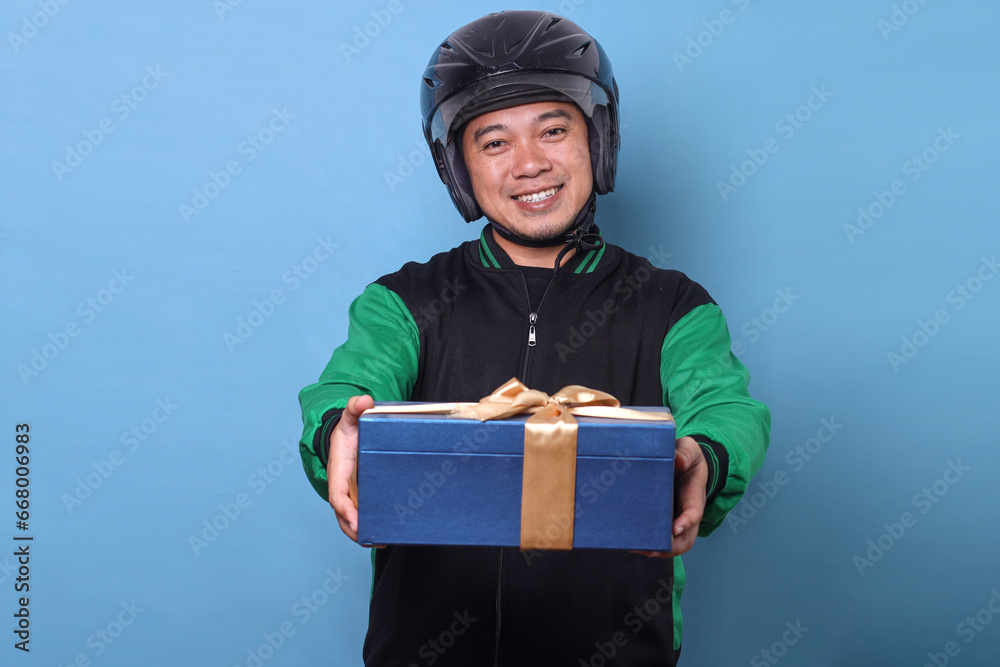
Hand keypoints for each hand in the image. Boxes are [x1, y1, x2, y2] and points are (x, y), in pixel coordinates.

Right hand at [327, 394, 372, 541]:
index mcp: (338, 470)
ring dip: (362, 533)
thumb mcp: (351, 415)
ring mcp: (350, 492)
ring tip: (380, 541)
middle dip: (354, 529)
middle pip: (343, 514)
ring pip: (351, 518)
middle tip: (371, 540)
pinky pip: (362, 513)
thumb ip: (355, 407)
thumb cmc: (349, 427)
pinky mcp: (360, 494)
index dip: (345, 509)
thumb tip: (363, 401)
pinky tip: (384, 533)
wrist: (350, 433)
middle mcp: (341, 485)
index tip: (356, 521)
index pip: (337, 494)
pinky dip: (369, 525)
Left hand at [631, 436, 706, 558]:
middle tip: (651, 549)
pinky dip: (649, 544)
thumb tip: (678, 460)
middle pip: (685, 538)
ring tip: (637, 548)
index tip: (675, 528)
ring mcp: (676, 519)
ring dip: (658, 550)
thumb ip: (685, 453)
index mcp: (694, 495)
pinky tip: (631, 542)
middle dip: (670, 547)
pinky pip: (660, 536)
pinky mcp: (663, 520)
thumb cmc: (687, 456)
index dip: (686, 522)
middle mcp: (687, 512)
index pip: (694, 512)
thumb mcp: (689, 449)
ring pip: (673, 543)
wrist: (683, 461)